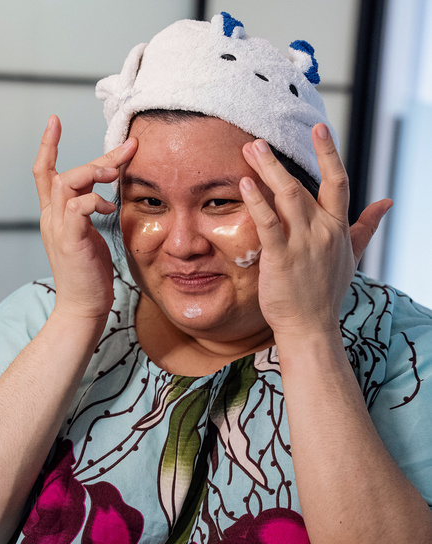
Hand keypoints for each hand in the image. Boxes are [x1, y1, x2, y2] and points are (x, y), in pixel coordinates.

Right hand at [33, 115, 137, 323]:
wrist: (83, 308)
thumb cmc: (90, 275)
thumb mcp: (90, 237)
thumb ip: (91, 214)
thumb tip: (107, 196)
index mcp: (55, 216)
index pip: (45, 173)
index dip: (48, 146)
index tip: (54, 121)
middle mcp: (52, 218)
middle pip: (63, 173)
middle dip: (96, 156)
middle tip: (126, 147)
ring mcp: (58, 229)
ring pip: (66, 183)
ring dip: (93, 172)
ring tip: (116, 174)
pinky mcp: (70, 240)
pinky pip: (77, 207)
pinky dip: (95, 201)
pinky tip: (110, 208)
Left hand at [239, 124, 391, 340]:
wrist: (312, 326)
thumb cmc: (327, 292)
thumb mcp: (352, 255)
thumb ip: (366, 226)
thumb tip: (387, 202)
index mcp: (338, 228)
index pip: (338, 182)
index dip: (329, 153)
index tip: (319, 128)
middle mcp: (322, 231)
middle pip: (303, 184)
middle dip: (278, 161)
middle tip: (258, 142)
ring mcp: (302, 243)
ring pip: (286, 196)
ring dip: (267, 170)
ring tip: (250, 150)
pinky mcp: (281, 258)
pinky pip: (269, 223)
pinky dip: (257, 201)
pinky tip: (245, 184)